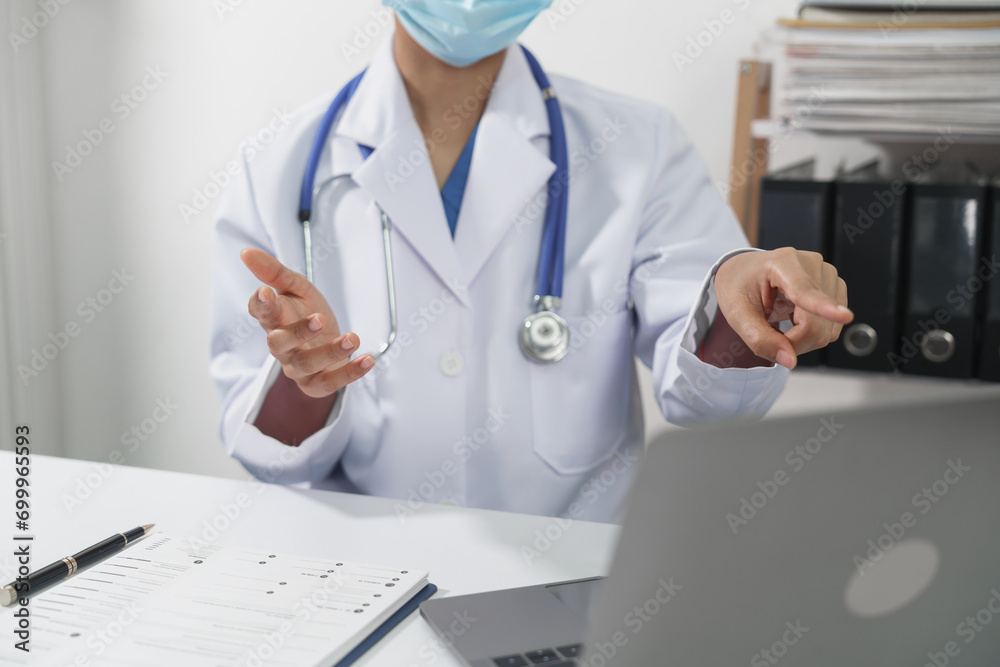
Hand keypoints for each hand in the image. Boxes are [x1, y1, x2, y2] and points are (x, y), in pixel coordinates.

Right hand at [241, 248, 373, 396]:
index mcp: (274, 319)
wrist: (327, 339)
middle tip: (320, 319)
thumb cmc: (306, 311)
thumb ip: (275, 272)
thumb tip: (246, 251)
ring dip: (331, 352)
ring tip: (353, 338)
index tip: (266, 292)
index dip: (260, 304)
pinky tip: (368, 359)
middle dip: (299, 332)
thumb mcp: (296, 287)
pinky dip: (350, 373)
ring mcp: (297, 367)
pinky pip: (329, 383)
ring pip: (306, 364)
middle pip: (280, 343)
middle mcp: (281, 346)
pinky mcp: (316, 384)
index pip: (260, 312)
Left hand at [712, 248, 852, 368]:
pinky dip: (812, 334)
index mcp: (781, 263)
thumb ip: (759, 339)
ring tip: (782, 322)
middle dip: (793, 342)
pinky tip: (796, 319)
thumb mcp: (736, 313)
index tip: (845, 317)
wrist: (744, 271)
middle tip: (769, 334)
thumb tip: (790, 360)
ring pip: (827, 330)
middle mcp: (811, 264)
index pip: (805, 291)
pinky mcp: (836, 287)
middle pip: (816, 323)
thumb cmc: (739, 286)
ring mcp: (828, 275)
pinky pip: (832, 328)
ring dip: (803, 339)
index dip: (825, 307)